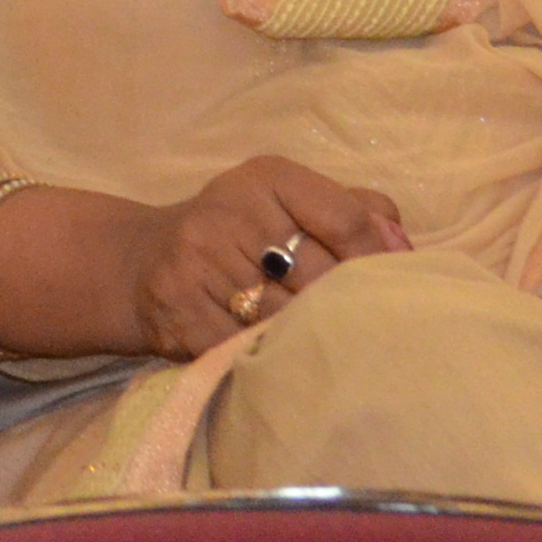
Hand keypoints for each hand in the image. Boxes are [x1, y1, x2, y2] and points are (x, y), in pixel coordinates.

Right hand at [130, 156, 412, 359]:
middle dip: (343, 308)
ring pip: (284, 316)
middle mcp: (229, 210)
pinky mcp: (179, 308)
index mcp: (267, 177)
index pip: (345, 219)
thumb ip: (353, 212)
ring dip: (309, 340)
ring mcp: (198, 259)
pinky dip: (268, 359)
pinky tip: (281, 364)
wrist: (139, 263)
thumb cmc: (238, 234)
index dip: (375, 262)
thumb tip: (403, 247)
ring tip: (328, 352)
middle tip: (363, 333)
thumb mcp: (289, 204)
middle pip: (319, 275)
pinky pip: (244, 346)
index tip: (388, 291)